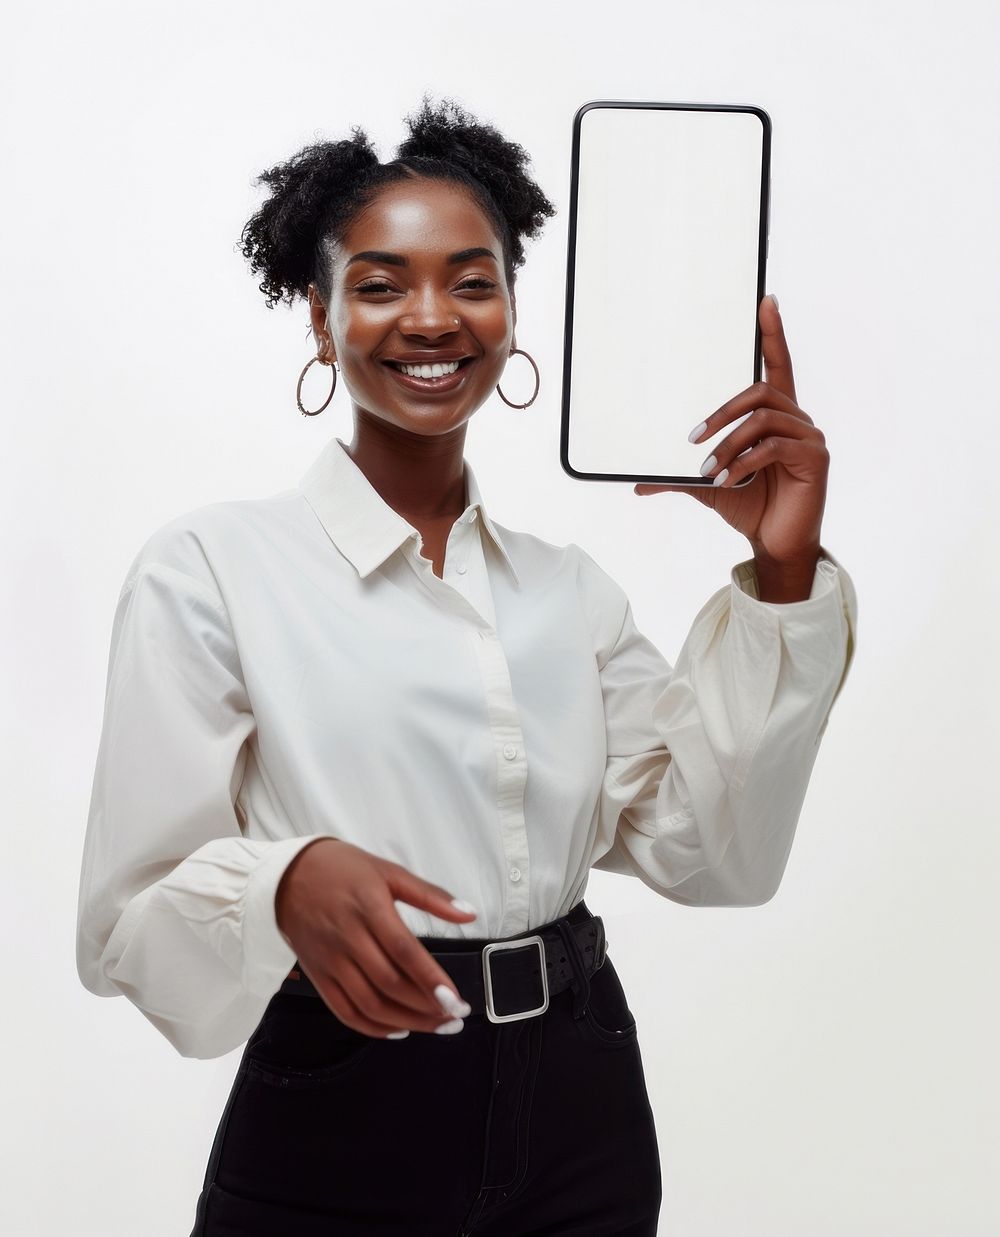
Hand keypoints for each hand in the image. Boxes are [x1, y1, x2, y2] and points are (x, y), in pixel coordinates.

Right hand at [275, 838, 477, 1037]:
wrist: (286, 875)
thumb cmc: (343, 869)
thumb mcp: (389, 872)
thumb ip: (431, 895)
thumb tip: (469, 913)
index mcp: (369, 908)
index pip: (404, 952)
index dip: (431, 980)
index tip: (456, 1001)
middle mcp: (348, 938)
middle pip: (390, 984)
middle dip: (426, 1008)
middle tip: (456, 1016)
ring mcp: (330, 960)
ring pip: (369, 1004)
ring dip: (406, 1022)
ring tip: (436, 1026)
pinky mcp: (317, 975)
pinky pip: (344, 1011)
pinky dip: (372, 1028)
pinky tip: (398, 1030)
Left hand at [635, 295, 828, 565]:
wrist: (775, 545)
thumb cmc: (750, 507)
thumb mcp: (709, 486)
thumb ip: (679, 477)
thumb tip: (638, 483)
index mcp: (776, 418)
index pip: (778, 365)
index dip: (773, 334)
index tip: (765, 302)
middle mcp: (797, 421)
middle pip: (760, 391)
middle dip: (721, 412)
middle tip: (691, 439)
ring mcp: (810, 438)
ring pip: (763, 418)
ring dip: (728, 442)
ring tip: (707, 469)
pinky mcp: (815, 459)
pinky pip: (773, 446)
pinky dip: (743, 461)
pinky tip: (726, 478)